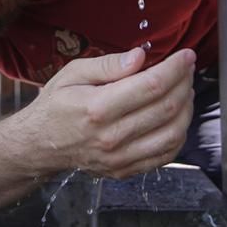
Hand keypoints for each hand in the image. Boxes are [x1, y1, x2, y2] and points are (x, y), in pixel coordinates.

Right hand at [25, 47, 195, 178]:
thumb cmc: (56, 105)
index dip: (175, 68)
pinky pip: (165, 155)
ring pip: (173, 133)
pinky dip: (179, 134)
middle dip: (184, 83)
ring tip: (183, 91)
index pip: (151, 85)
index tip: (186, 55)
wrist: (39, 145)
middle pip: (166, 108)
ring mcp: (119, 158)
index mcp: (97, 107)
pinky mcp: (125, 170)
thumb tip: (140, 56)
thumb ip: (107, 64)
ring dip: (187, 109)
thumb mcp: (73, 73)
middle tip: (186, 69)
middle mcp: (111, 136)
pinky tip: (175, 117)